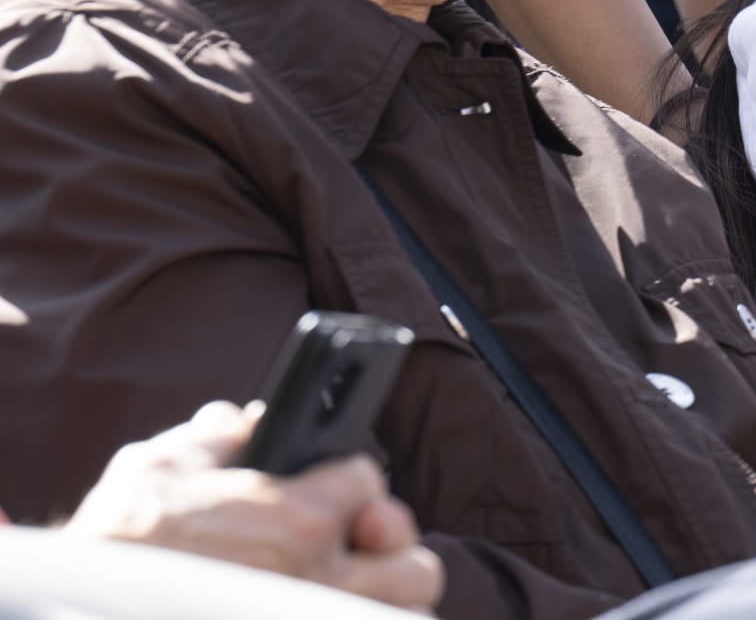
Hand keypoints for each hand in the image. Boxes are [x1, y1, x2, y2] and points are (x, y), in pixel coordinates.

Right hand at [65, 402, 443, 611]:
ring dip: (385, 596)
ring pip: (402, 615)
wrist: (78, 609)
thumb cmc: (121, 541)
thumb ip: (218, 436)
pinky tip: (321, 600)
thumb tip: (244, 416)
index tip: (328, 485)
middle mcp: (315, 580)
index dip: (347, 480)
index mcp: (297, 520)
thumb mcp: (160, 466)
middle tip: (364, 541)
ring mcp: (304, 618)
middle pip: (416, 566)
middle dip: (392, 549)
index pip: (368, 480)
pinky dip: (352, 615)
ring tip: (353, 581)